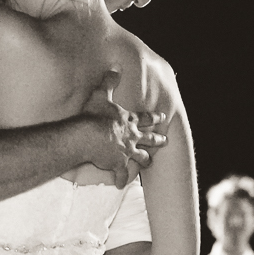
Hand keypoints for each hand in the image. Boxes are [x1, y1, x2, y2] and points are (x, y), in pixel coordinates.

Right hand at [80, 70, 166, 188]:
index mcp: (128, 120)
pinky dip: (121, 179)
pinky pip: (121, 174)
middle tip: (166, 141)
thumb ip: (108, 82)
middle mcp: (131, 136)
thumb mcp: (100, 95)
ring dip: (145, 160)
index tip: (162, 117)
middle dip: (157, 139)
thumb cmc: (92, 115)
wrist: (87, 135)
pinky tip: (121, 184)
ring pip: (141, 157)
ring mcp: (126, 151)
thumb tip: (115, 69)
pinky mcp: (118, 164)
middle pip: (148, 138)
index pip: (145, 118)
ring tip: (149, 163)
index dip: (154, 118)